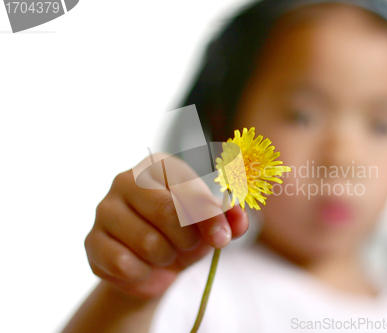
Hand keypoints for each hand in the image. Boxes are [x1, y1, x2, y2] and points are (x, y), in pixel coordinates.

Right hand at [84, 153, 247, 299]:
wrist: (153, 267)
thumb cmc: (185, 234)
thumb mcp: (212, 225)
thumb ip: (230, 218)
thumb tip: (238, 216)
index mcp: (158, 165)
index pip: (186, 188)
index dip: (208, 217)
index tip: (222, 240)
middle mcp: (126, 179)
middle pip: (167, 212)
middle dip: (186, 239)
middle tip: (187, 245)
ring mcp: (104, 208)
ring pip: (148, 242)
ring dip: (166, 257)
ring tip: (163, 253)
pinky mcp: (91, 240)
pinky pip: (124, 264)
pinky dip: (143, 273)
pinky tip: (143, 266)